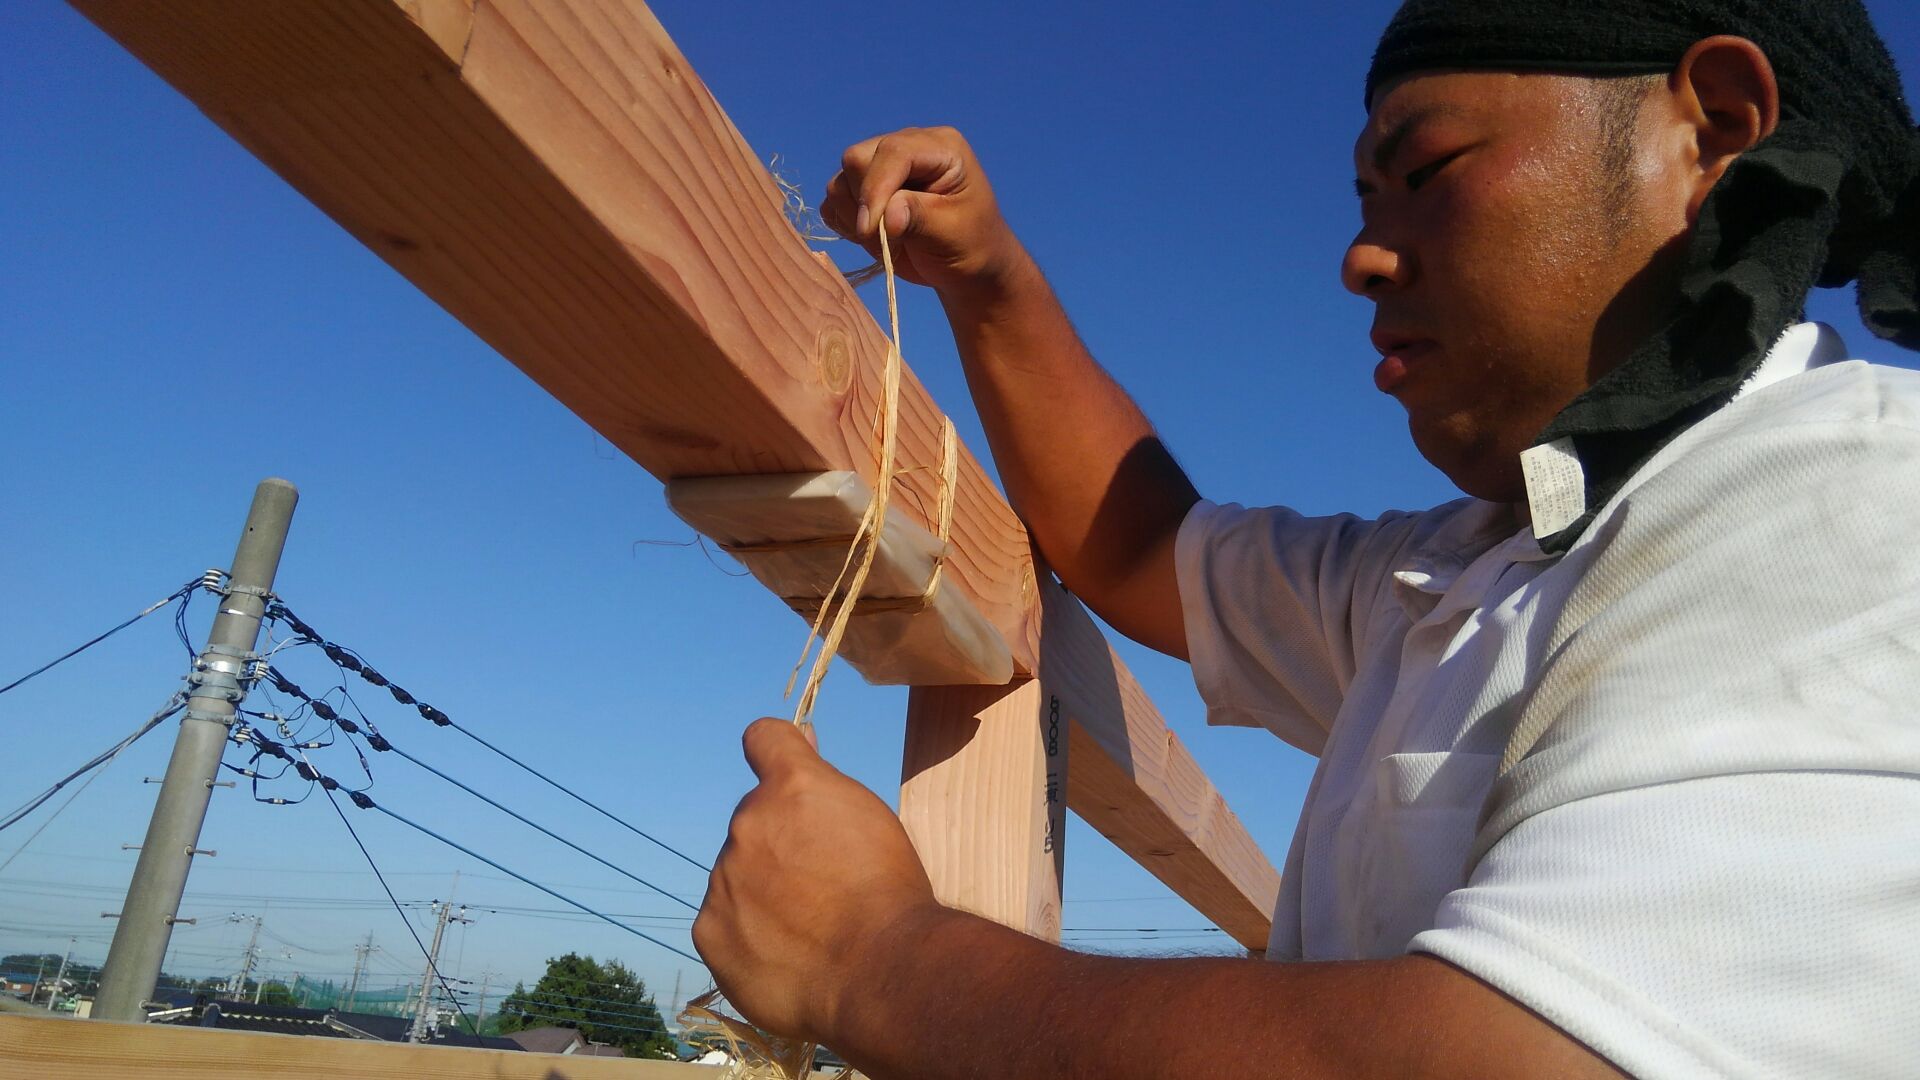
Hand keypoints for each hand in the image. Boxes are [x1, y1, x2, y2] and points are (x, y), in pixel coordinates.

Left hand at [693, 717, 944, 1042]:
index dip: (779, 755)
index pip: (765, 739)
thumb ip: (827, 783)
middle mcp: (749, 822)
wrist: (879, 973)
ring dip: (763, 894)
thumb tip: (803, 739)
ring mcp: (724, 878)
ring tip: (811, 931)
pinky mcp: (709, 930)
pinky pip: (724, 924)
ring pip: (738, 876)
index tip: (788, 781)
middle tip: (823, 887)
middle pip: (756, 823)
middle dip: (780, 846)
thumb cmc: (889, 894)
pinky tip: (787, 955)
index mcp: (793, 786)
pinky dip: (748, 937)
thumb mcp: (871, 821)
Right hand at [821, 126, 1034, 301]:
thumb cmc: (972, 246)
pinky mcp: (864, 191)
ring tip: (888, 242)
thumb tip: (887, 215)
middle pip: (856, 159)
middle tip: (887, 240)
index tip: (870, 230)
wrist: (968, 268)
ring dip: (854, 219)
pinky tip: (873, 239)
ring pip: (840, 182)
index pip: (892, 151)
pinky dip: (845, 224)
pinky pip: (834, 202)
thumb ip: (919, 218)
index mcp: (938, 147)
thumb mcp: (954, 232)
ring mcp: (882, 168)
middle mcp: (906, 147)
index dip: (875, 189)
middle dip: (864, 204)